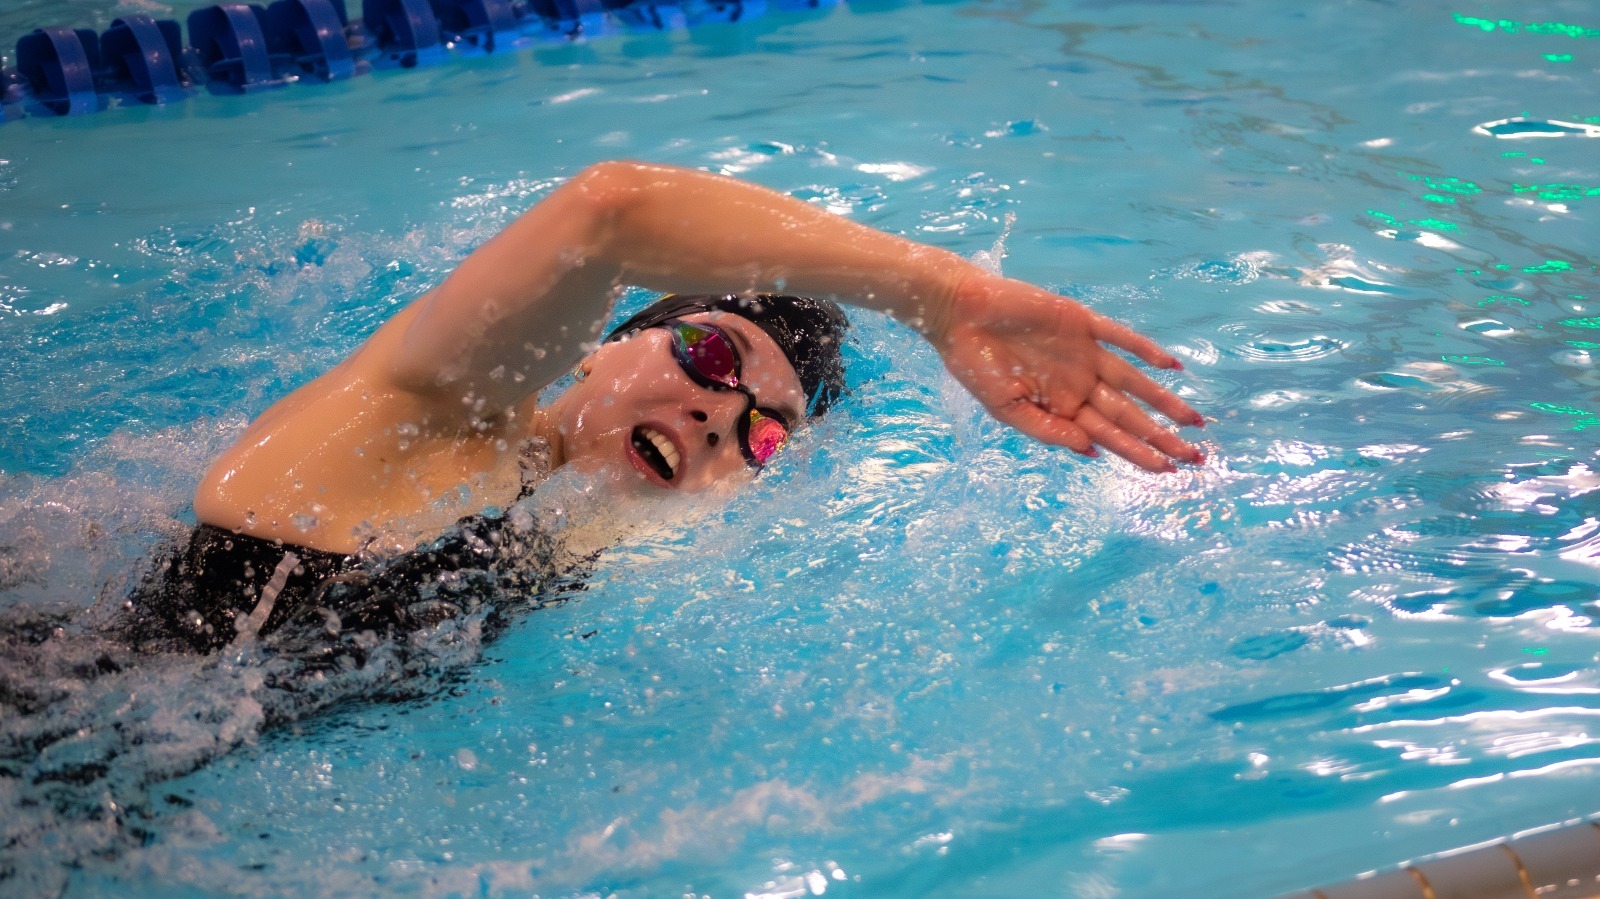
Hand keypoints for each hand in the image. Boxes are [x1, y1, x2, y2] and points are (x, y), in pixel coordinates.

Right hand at [933, 272, 1204, 471]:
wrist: (959, 314)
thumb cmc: (974, 366)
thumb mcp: (1005, 410)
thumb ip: (1048, 431)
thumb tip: (1092, 452)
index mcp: (1061, 407)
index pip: (1109, 435)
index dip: (1138, 453)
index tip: (1168, 471)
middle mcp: (1079, 383)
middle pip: (1129, 415)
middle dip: (1162, 437)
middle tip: (1196, 457)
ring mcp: (1083, 353)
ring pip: (1134, 381)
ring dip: (1164, 400)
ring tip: (1194, 421)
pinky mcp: (1081, 323)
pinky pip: (1120, 337)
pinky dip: (1145, 349)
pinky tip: (1171, 365)